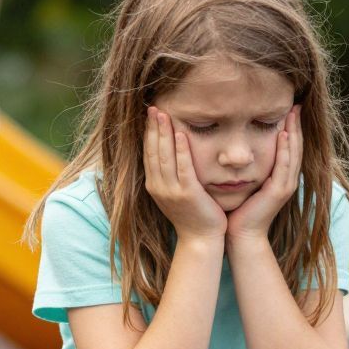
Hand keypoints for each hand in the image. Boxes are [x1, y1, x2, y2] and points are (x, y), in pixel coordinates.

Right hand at [144, 108, 226, 241]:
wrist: (201, 240)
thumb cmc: (192, 215)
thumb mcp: (175, 194)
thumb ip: (170, 175)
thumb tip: (169, 154)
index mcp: (154, 186)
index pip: (148, 154)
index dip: (148, 133)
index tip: (150, 116)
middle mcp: (158, 187)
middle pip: (153, 151)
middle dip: (153, 128)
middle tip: (153, 108)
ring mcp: (172, 191)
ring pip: (164, 156)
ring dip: (164, 133)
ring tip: (163, 114)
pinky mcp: (188, 193)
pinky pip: (183, 167)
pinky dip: (181, 149)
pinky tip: (182, 133)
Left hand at [226, 107, 300, 244]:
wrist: (240, 234)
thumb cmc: (239, 209)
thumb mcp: (246, 182)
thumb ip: (249, 166)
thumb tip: (239, 148)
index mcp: (280, 177)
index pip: (289, 147)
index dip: (291, 128)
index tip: (288, 108)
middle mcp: (287, 180)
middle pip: (295, 146)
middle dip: (296, 125)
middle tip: (296, 104)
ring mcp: (285, 186)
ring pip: (293, 153)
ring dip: (294, 132)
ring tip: (292, 113)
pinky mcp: (278, 191)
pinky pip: (284, 166)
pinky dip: (285, 150)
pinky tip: (284, 135)